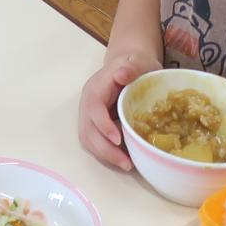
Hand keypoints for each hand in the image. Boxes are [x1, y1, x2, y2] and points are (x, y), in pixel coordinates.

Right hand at [79, 50, 160, 170]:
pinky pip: (94, 142)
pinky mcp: (94, 124)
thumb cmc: (136, 64)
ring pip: (88, 139)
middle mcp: (88, 103)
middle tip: (127, 163)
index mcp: (96, 87)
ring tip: (127, 164)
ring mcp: (89, 115)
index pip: (93, 108)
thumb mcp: (138, 61)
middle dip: (105, 149)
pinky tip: (124, 158)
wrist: (128, 65)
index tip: (118, 139)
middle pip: (87, 129)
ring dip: (105, 154)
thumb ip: (131, 67)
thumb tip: (121, 75)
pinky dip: (106, 153)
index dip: (102, 125)